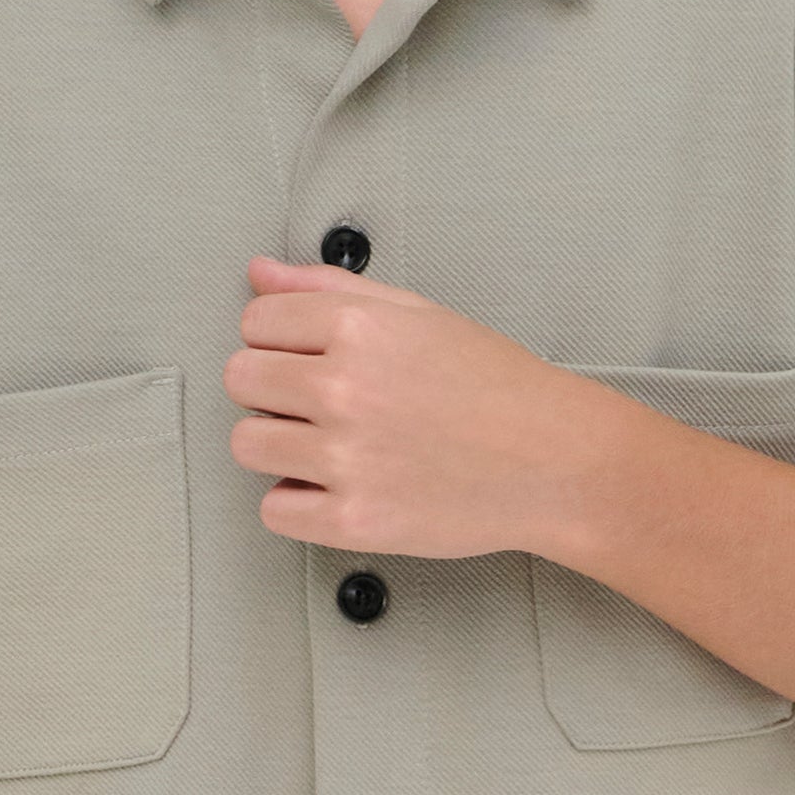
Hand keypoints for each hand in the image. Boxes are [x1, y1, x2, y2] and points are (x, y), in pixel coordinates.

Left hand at [223, 253, 610, 559]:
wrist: (554, 462)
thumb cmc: (495, 386)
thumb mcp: (418, 314)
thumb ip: (329, 289)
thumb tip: (260, 274)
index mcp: (358, 328)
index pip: (255, 322)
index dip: (278, 339)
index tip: (307, 355)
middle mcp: (344, 389)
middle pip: (240, 380)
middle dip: (273, 388)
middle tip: (321, 401)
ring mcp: (346, 458)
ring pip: (247, 444)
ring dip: (279, 444)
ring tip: (331, 443)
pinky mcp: (353, 521)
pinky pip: (273, 510)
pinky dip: (297, 502)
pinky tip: (336, 486)